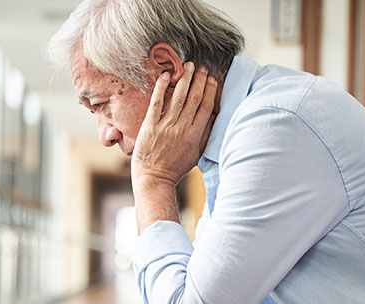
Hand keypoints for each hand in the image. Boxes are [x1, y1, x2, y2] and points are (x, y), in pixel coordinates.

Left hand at [131, 63, 217, 187]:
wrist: (154, 178)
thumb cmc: (176, 167)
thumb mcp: (197, 153)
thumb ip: (206, 134)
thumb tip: (214, 115)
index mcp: (195, 134)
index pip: (206, 107)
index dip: (210, 90)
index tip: (212, 78)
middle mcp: (182, 128)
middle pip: (194, 98)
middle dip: (199, 80)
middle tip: (202, 67)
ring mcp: (165, 126)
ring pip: (178, 97)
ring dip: (184, 79)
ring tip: (188, 66)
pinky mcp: (150, 126)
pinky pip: (157, 102)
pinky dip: (161, 87)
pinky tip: (166, 75)